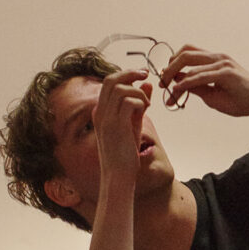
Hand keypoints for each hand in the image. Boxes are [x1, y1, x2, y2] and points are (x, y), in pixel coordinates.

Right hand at [93, 70, 153, 188]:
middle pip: (111, 80)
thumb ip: (139, 103)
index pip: (108, 82)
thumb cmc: (125, 153)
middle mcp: (100, 113)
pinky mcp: (116, 126)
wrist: (118, 176)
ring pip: (121, 89)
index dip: (125, 75)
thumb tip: (148, 83)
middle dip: (130, 73)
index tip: (141, 75)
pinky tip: (145, 110)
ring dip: (138, 92)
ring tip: (146, 104)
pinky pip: (129, 102)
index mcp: (100, 111)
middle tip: (146, 74)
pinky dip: (140, 102)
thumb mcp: (133, 124)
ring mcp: (106, 119)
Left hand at [160, 48, 248, 118]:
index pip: (187, 54)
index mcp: (214, 60)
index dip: (172, 65)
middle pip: (184, 53)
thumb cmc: (242, 100)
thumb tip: (178, 83)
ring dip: (174, 78)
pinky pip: (199, 76)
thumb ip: (196, 87)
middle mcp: (217, 57)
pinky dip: (185, 84)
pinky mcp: (226, 73)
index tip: (164, 80)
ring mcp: (222, 63)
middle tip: (162, 84)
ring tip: (169, 93)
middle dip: (168, 68)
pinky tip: (178, 92)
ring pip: (189, 63)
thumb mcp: (213, 95)